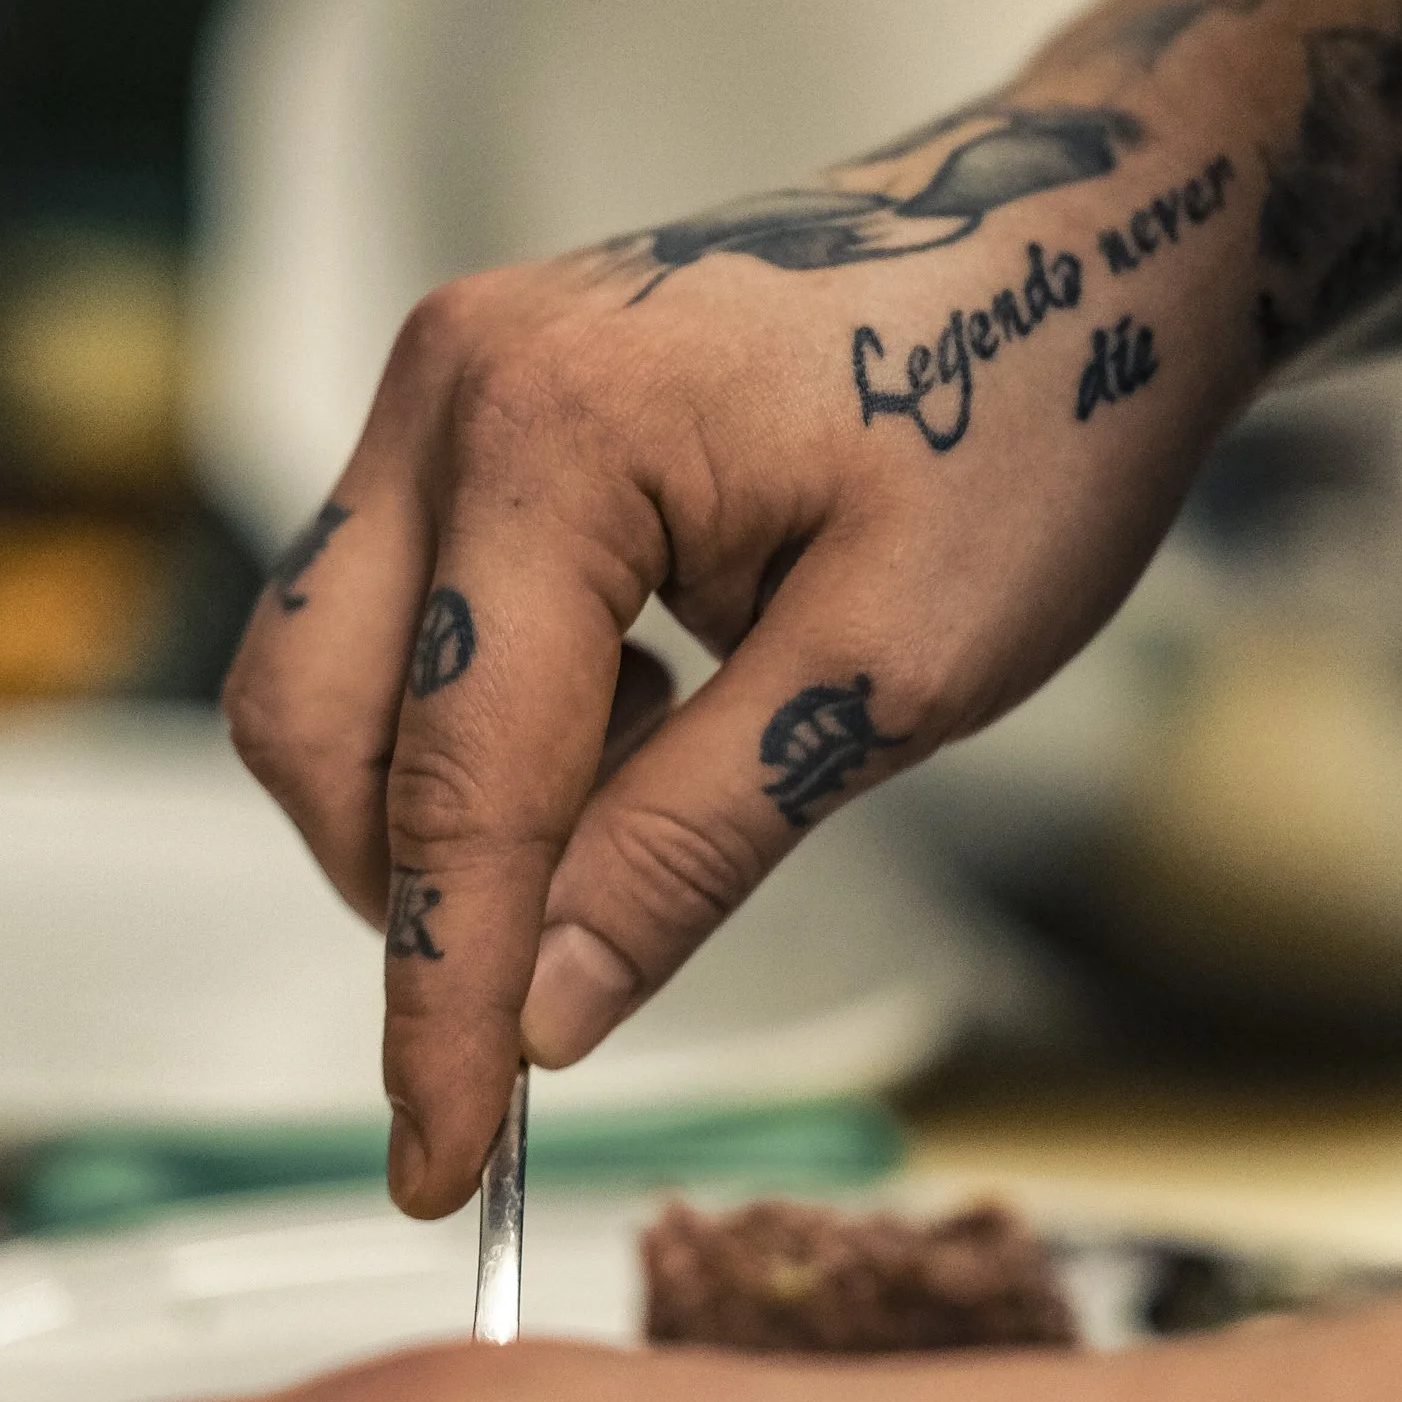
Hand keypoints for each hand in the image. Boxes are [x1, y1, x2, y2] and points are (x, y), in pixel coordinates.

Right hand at [222, 94, 1263, 1211]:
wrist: (1086, 234)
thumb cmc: (1034, 414)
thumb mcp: (895, 671)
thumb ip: (691, 843)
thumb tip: (539, 1014)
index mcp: (553, 430)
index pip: (453, 780)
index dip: (442, 1000)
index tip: (439, 1167)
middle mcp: (453, 380)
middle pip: (314, 721)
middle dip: (415, 887)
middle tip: (576, 962)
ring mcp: (448, 378)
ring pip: (332, 672)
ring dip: (450, 793)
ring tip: (665, 766)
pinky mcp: (474, 404)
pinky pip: (396, 610)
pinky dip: (478, 714)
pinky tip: (647, 699)